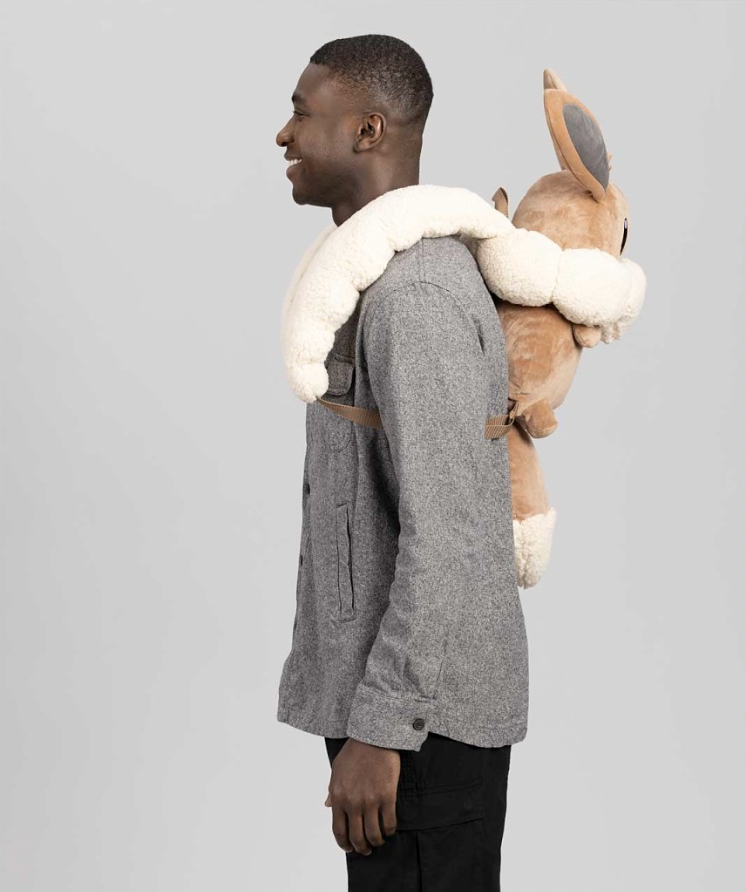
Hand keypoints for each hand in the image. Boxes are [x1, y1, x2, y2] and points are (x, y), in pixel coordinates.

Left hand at [324, 737, 399, 854]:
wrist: (373, 737)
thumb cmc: (354, 751)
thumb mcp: (337, 770)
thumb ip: (332, 791)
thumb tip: (327, 806)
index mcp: (339, 797)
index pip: (339, 830)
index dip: (344, 844)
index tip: (349, 848)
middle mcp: (353, 803)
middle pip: (356, 836)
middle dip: (361, 848)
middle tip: (366, 850)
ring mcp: (371, 801)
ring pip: (373, 834)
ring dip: (376, 842)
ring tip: (379, 841)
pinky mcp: (387, 797)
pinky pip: (389, 823)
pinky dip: (389, 830)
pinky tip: (389, 829)